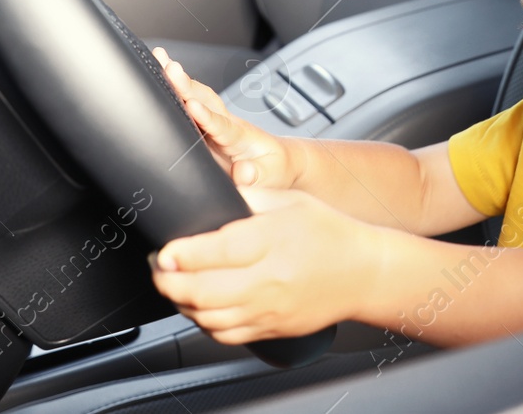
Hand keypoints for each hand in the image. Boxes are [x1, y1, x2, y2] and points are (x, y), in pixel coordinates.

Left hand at [151, 185, 385, 344]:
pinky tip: (198, 307)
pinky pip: (226, 335)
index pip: (216, 252)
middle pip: (204, 292)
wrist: (364, 271)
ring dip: (182, 304)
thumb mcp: (288, 200)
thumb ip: (247, 193)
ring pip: (209, 319)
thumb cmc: (328, 232)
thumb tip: (209, 187)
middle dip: (169, 283)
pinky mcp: (271, 328)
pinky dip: (204, 324)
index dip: (182, 255)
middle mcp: (269, 280)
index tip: (164, 251)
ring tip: (173, 286)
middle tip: (158, 270)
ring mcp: (270, 309)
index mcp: (272, 241)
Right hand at [153, 48, 298, 189]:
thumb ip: (257, 175)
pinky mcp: (205, 129)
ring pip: (196, 97)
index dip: (206, 116)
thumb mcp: (272, 176)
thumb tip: (241, 174)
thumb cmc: (276, 168)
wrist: (280, 162)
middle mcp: (225, 123)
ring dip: (178, 80)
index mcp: (240, 136)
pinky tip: (158, 76)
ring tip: (158, 58)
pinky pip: (188, 107)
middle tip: (168, 67)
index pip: (221, 125)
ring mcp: (214, 124)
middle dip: (186, 85)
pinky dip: (173, 92)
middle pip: (205, 100)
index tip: (191, 105)